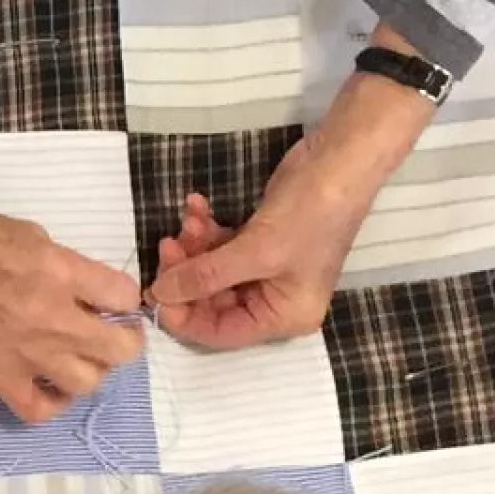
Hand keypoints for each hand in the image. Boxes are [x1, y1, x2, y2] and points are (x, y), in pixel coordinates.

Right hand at [0, 175, 143, 423]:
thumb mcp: (27, 232)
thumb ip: (63, 265)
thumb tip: (83, 290)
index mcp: (58, 270)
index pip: (124, 295)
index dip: (124, 297)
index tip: (111, 298)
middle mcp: (48, 315)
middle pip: (119, 349)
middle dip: (125, 340)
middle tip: (111, 331)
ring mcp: (20, 350)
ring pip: (87, 383)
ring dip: (91, 370)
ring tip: (79, 356)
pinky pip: (36, 409)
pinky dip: (51, 402)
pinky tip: (49, 384)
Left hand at [146, 181, 350, 349]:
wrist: (340, 160)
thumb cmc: (309, 213)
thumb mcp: (255, 250)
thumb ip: (204, 276)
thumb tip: (158, 295)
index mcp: (284, 317)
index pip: (220, 333)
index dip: (183, 316)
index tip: (154, 291)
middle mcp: (274, 301)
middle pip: (210, 302)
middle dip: (185, 273)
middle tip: (167, 245)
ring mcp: (266, 271)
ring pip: (210, 272)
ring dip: (193, 247)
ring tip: (187, 221)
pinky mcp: (257, 243)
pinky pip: (220, 247)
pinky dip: (206, 230)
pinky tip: (197, 205)